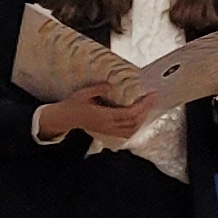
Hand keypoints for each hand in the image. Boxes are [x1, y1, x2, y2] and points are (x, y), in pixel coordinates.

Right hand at [41, 85, 162, 142]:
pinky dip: (135, 127)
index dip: (143, 106)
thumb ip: (99, 88)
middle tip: (153, 98)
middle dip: (146, 110)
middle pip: (133, 122)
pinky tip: (138, 118)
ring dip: (142, 119)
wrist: (65, 118)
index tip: (151, 95)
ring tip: (147, 106)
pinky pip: (126, 133)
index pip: (129, 113)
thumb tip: (112, 84)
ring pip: (131, 129)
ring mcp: (108, 131)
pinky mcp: (107, 132)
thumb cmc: (74, 104)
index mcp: (103, 116)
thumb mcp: (84, 93)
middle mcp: (108, 125)